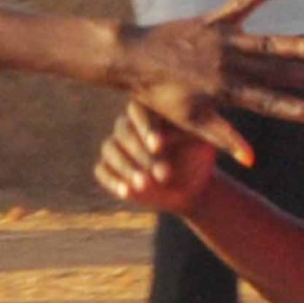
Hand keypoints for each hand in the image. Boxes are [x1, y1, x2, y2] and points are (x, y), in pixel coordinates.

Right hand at [95, 103, 218, 212]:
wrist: (190, 186)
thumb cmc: (197, 157)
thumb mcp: (201, 142)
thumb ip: (190, 131)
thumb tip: (175, 126)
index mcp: (150, 112)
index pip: (139, 109)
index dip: (146, 126)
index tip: (158, 146)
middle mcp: (129, 125)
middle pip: (123, 130)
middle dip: (140, 153)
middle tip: (160, 172)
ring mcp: (116, 146)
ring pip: (110, 149)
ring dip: (126, 167)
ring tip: (144, 184)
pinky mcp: (108, 168)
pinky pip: (102, 171)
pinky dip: (113, 181)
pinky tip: (127, 192)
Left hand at [114, 0, 303, 162]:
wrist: (130, 60)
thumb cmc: (158, 96)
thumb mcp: (189, 121)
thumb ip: (222, 137)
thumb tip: (250, 160)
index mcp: (222, 91)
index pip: (265, 102)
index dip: (293, 108)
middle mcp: (226, 65)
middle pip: (274, 72)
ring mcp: (221, 41)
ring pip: (266, 43)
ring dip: (296, 45)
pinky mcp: (212, 21)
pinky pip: (240, 4)